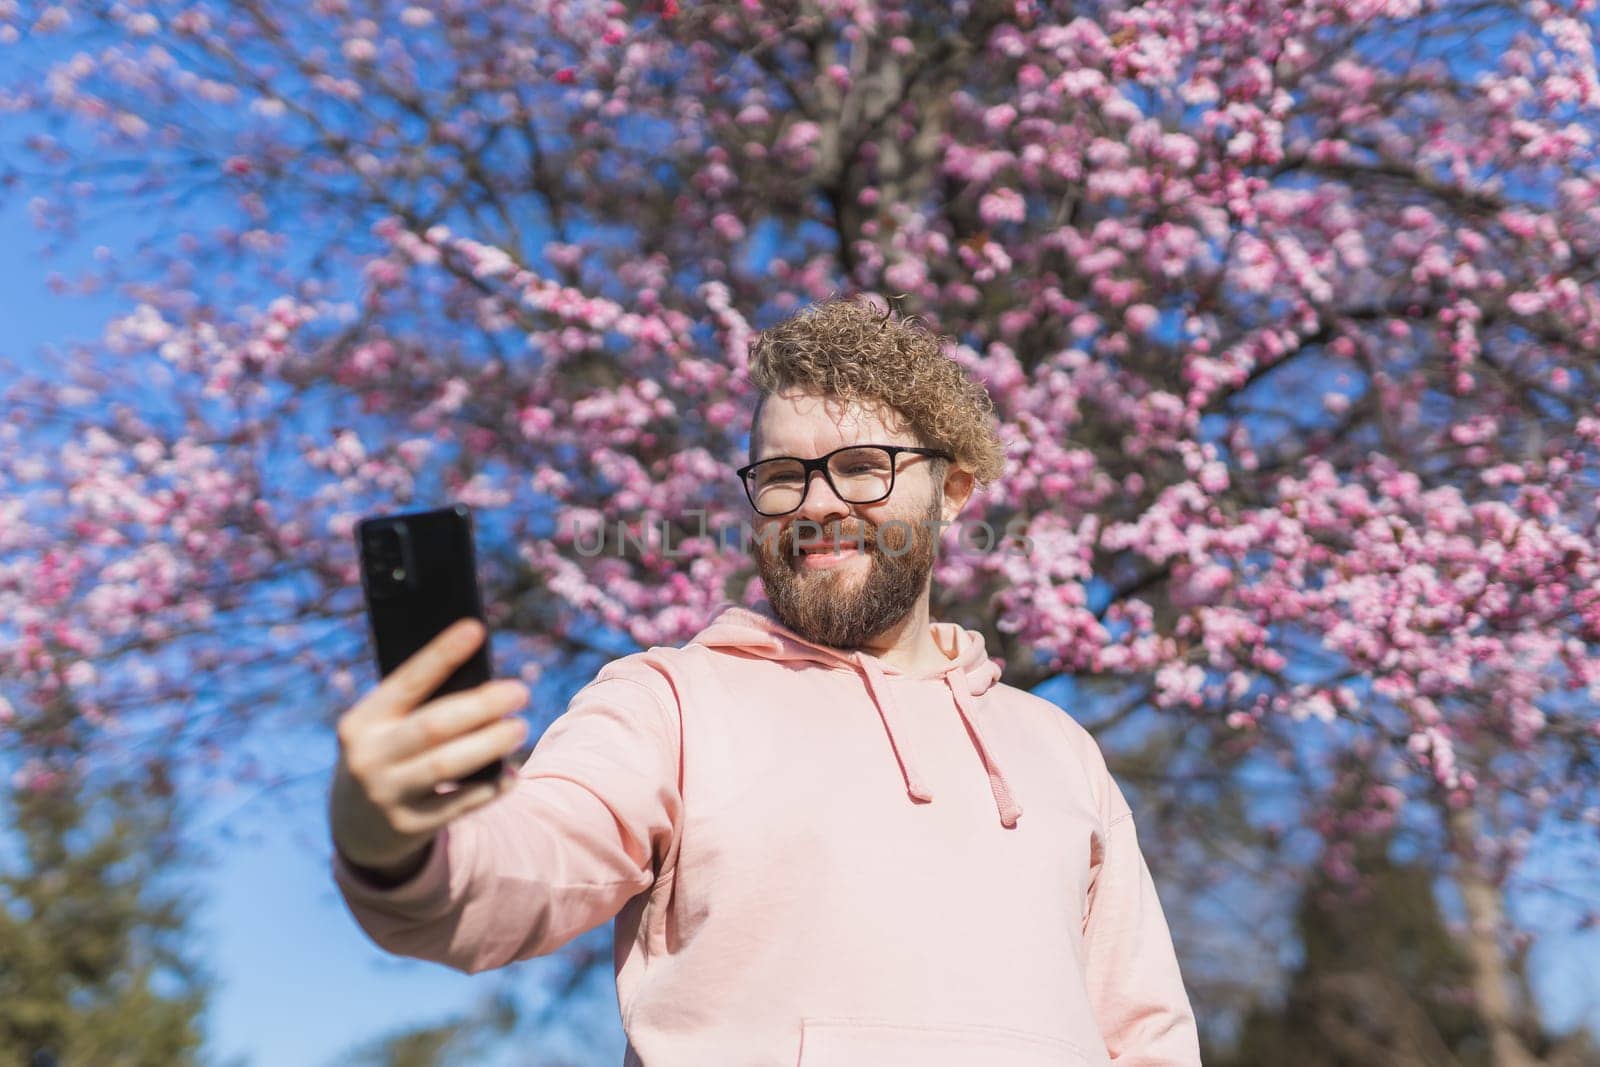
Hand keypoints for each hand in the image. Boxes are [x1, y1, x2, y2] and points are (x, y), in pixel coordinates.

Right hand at [329, 617, 528, 877]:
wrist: (356, 825)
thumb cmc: (387, 754)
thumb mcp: (384, 727)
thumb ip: (419, 705)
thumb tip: (479, 671)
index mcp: (362, 721)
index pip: (407, 681)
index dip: (442, 654)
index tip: (475, 629)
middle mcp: (369, 757)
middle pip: (434, 726)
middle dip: (481, 705)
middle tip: (520, 691)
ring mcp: (386, 794)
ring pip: (446, 766)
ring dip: (489, 744)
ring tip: (520, 727)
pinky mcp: (408, 827)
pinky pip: (457, 806)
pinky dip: (490, 788)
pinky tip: (512, 775)